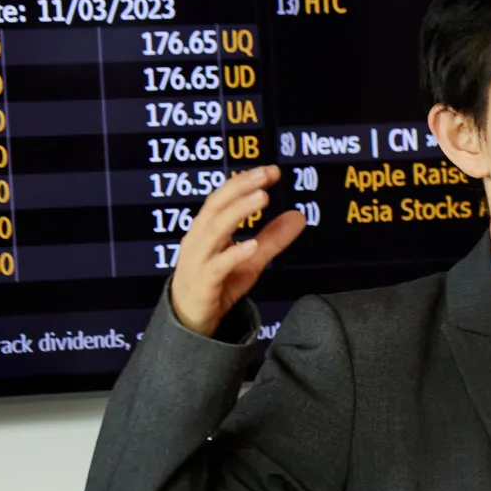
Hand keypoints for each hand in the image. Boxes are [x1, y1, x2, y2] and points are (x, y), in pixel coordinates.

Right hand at [170, 165, 306, 336]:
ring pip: (214, 230)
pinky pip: (217, 266)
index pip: (224, 197)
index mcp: (207, 228)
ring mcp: (197, 260)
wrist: (190, 320)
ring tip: (261, 198)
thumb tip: (299, 216)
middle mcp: (198, 239)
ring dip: (238, 211)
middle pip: (217, 206)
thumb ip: (273, 238)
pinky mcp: (202, 283)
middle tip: (266, 175)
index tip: (271, 171)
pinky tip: (251, 245)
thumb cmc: (217, 284)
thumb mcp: (251, 259)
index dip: (245, 181)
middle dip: (241, 187)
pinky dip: (234, 254)